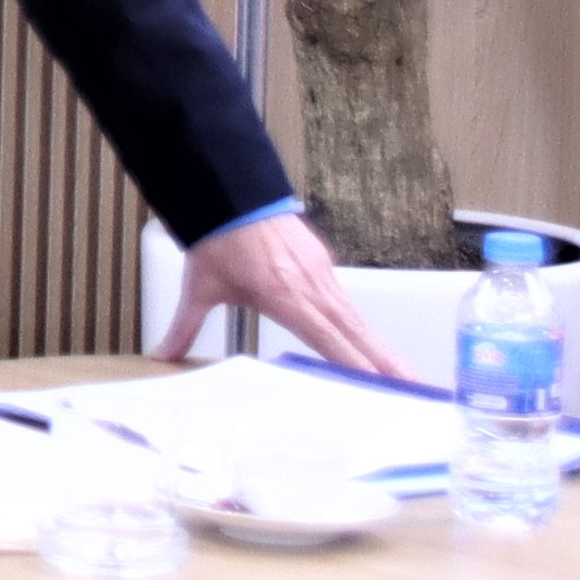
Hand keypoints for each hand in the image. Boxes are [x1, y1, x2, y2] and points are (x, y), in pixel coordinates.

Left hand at [167, 215, 403, 379]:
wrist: (230, 190)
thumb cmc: (217, 238)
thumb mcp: (200, 286)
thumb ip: (185, 325)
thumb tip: (162, 353)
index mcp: (286, 296)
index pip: (329, 340)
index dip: (356, 365)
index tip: (382, 387)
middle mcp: (312, 287)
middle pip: (357, 333)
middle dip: (387, 363)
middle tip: (417, 390)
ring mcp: (321, 272)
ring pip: (355, 317)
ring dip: (379, 347)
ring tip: (405, 376)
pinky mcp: (322, 262)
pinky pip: (345, 300)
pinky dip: (360, 325)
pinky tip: (370, 344)